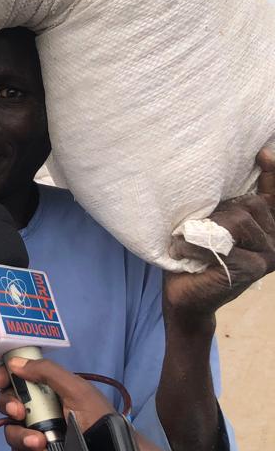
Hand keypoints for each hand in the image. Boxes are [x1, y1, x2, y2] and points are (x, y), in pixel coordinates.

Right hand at [0, 357, 113, 450]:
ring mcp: (37, 432)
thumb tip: (15, 363)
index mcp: (46, 388)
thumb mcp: (76, 389)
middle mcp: (38, 408)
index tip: (0, 382)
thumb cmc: (98, 416)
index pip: (17, 378)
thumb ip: (47, 371)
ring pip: (10, 430)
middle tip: (20, 414)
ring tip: (40, 443)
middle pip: (6, 403)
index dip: (4, 377)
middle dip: (9, 407)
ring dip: (20, 436)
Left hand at [164, 149, 274, 324]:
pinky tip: (184, 252)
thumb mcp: (209, 224)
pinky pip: (223, 244)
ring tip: (188, 240)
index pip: (273, 195)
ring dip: (205, 229)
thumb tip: (220, 171)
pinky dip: (197, 246)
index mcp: (267, 227)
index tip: (262, 153)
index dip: (272, 174)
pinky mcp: (253, 269)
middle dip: (218, 211)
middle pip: (250, 204)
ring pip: (238, 220)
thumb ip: (225, 205)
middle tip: (195, 228)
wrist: (184, 296)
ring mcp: (268, 256)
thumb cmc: (193, 256)